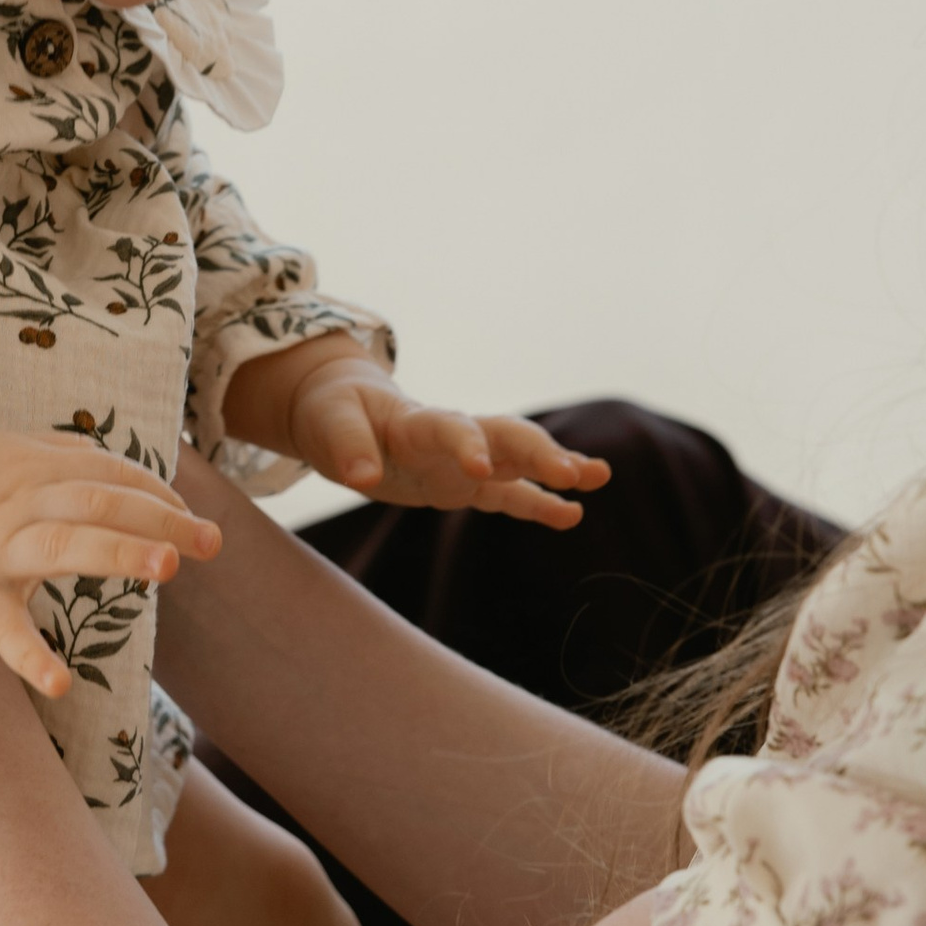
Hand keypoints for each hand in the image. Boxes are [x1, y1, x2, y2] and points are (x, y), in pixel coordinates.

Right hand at [0, 435, 219, 700]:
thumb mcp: (10, 452)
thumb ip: (69, 456)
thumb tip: (136, 475)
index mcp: (34, 465)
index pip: (110, 476)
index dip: (157, 496)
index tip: (191, 521)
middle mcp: (17, 502)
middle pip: (97, 504)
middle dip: (158, 521)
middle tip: (209, 542)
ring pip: (61, 546)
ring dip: (117, 554)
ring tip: (167, 568)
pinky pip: (1, 628)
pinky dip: (29, 657)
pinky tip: (60, 684)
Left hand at [280, 352, 610, 526]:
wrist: (342, 411)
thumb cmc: (333, 413)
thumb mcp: (328, 425)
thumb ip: (348, 448)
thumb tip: (366, 477)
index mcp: (418, 420)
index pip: (451, 427)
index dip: (467, 443)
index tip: (480, 468)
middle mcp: (452, 435)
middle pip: (505, 436)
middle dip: (539, 453)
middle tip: (575, 473)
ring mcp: (464, 458)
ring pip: (518, 460)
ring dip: (556, 468)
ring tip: (597, 478)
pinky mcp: (464, 482)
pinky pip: (507, 494)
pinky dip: (537, 504)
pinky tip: (571, 515)